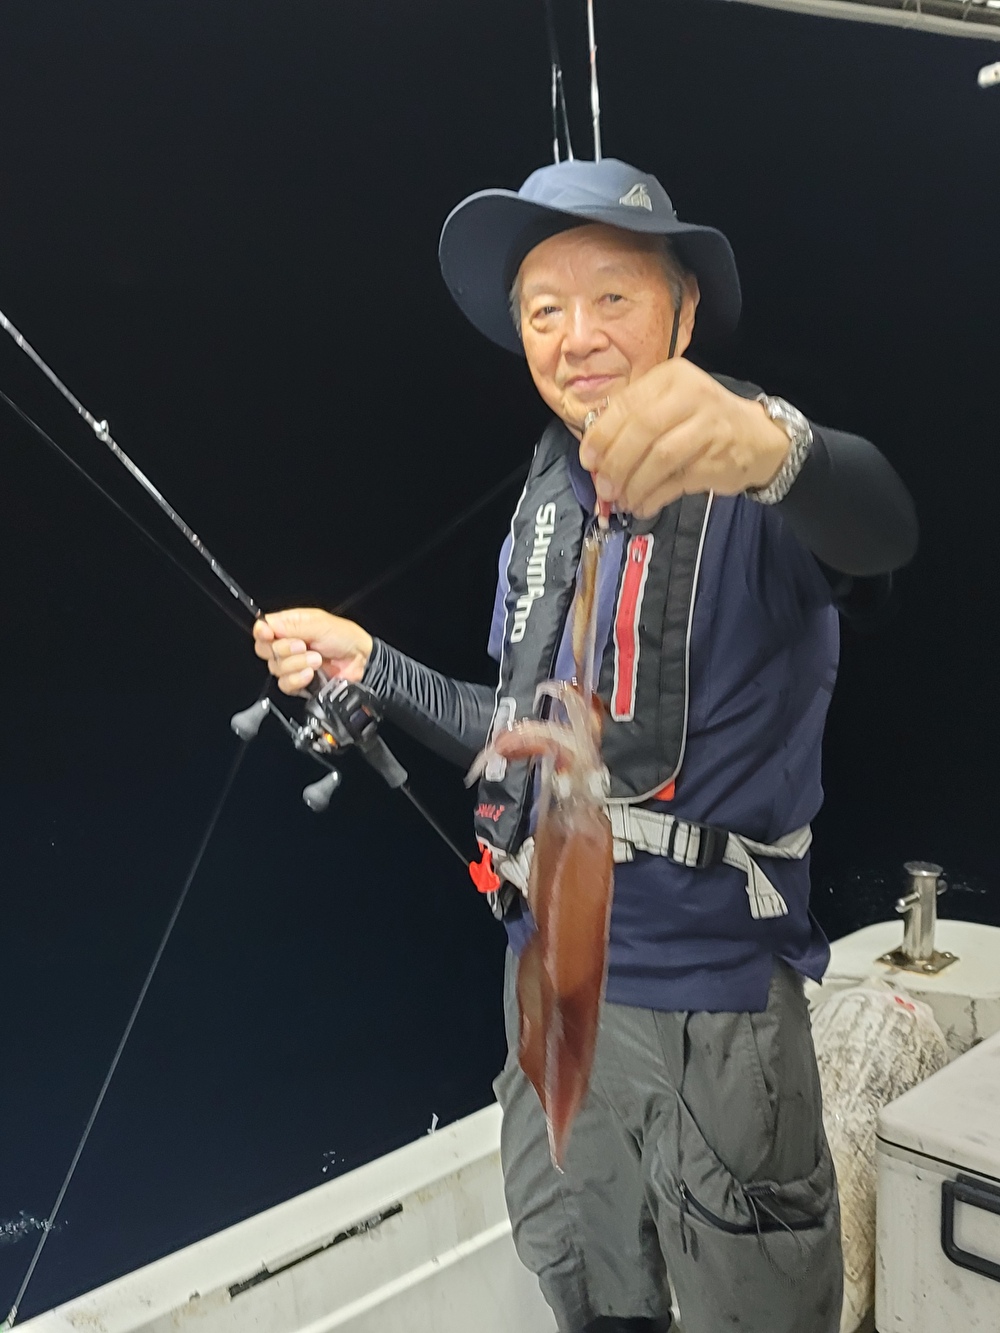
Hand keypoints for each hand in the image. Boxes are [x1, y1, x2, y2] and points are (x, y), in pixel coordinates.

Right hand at [253, 608, 372, 694]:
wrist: (360, 660)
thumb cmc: (345, 637)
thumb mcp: (319, 624)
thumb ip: (290, 625)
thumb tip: (265, 625)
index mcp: (289, 625)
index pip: (262, 629)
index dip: (262, 633)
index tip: (270, 635)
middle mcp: (287, 644)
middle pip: (264, 650)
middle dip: (285, 649)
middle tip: (304, 646)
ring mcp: (292, 664)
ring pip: (275, 668)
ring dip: (297, 664)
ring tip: (316, 659)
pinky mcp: (297, 682)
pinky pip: (285, 685)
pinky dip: (298, 679)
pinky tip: (311, 674)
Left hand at [578, 360, 789, 517]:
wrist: (758, 437)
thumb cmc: (701, 422)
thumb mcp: (668, 405)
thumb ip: (633, 422)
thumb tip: (595, 457)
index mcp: (671, 377)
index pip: (626, 405)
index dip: (601, 436)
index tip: (588, 460)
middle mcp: (692, 395)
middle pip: (641, 430)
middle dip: (615, 464)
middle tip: (604, 488)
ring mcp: (708, 426)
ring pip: (659, 458)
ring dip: (634, 485)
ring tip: (623, 500)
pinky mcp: (718, 458)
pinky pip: (677, 481)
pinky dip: (654, 497)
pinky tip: (643, 505)